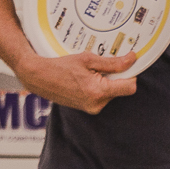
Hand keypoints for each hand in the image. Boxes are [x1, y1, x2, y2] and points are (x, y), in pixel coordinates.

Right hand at [16, 51, 138, 114]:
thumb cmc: (60, 66)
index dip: (131, 74)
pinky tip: (86, 78)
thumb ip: (113, 63)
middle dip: (117, 77)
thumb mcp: (88, 59)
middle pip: (121, 89)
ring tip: (90, 72)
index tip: (127, 64)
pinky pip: (102, 96)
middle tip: (102, 65)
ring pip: (112, 92)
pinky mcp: (87, 108)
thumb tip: (131, 60)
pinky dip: (99, 86)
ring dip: (107, 81)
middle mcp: (96, 104)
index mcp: (98, 92)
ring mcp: (91, 108)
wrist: (38, 77)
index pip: (130, 87)